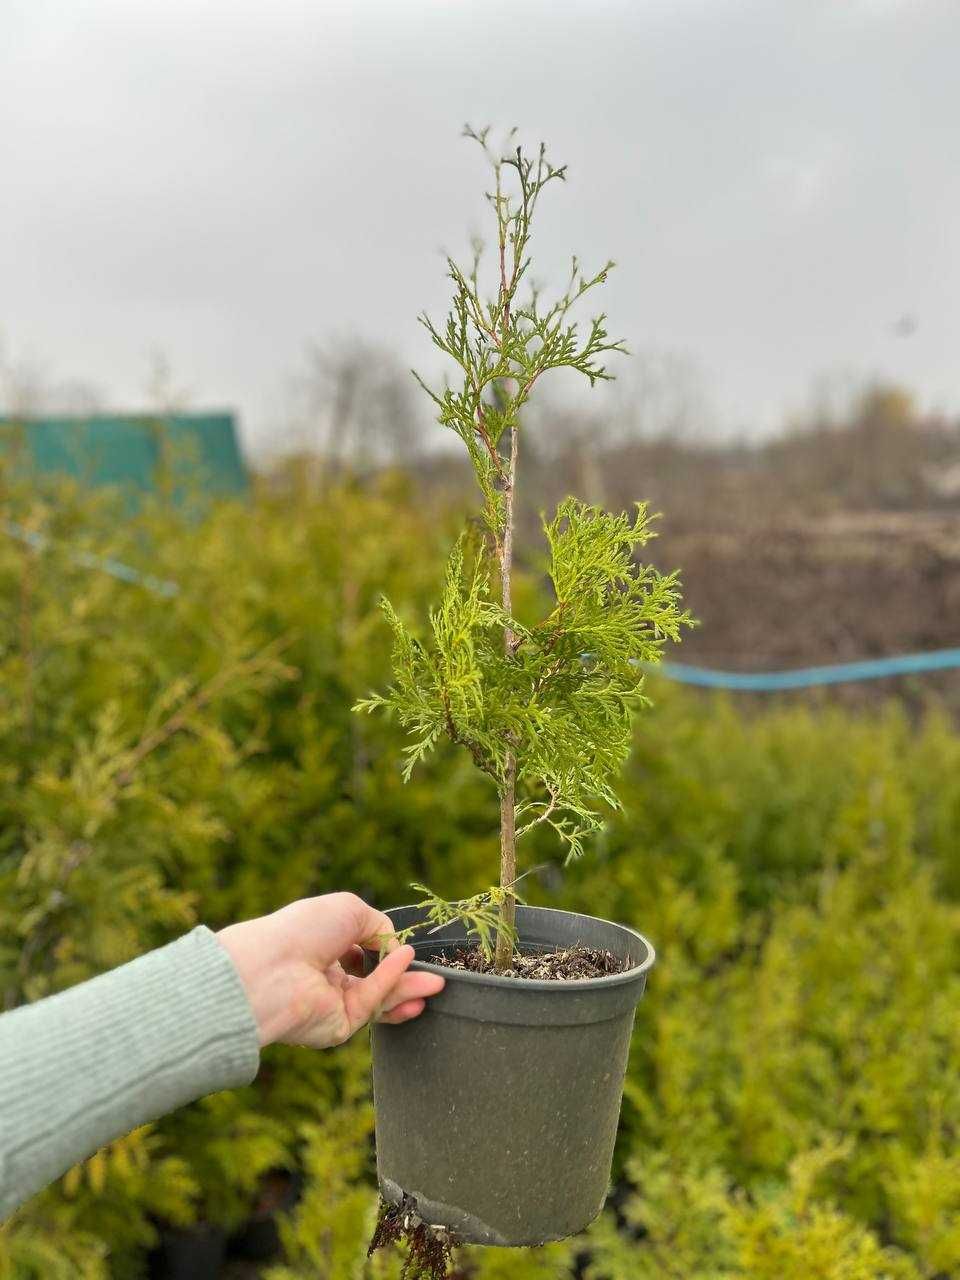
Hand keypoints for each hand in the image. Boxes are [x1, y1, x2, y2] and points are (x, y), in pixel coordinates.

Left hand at [216, 893, 443, 1048]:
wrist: (271, 969)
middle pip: (374, 981)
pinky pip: (370, 1004)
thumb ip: (380, 926)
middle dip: (405, 979)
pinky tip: (408, 968)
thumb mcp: (349, 909)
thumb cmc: (302, 930)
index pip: (360, 953)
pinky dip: (389, 985)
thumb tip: (396, 947)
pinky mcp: (336, 1026)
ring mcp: (332, 1003)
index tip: (406, 949)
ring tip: (437, 984)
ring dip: (408, 990)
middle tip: (436, 977)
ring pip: (379, 998)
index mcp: (320, 948)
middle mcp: (326, 977)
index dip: (385, 951)